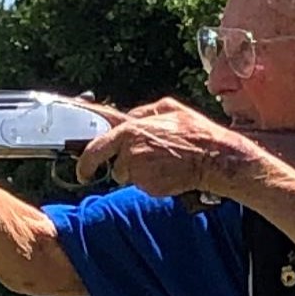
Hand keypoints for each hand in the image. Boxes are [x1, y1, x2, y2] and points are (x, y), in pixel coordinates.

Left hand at [74, 97, 258, 197]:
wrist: (211, 157)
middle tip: (136, 168)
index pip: (96, 148)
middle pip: (114, 167)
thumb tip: (131, 116)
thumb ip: (144, 113)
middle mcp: (130, 153)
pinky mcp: (150, 187)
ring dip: (139, 173)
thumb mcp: (167, 108)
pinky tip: (167, 171)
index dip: (85, 162)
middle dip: (119, 167)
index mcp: (130, 131)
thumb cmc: (193, 132)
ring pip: (130, 177)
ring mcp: (139, 173)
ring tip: (161, 163)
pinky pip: (144, 185)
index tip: (82, 172)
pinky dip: (152, 181)